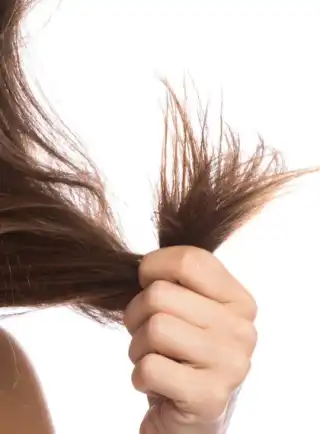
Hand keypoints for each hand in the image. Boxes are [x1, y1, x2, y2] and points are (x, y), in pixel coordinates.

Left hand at [123, 246, 257, 433]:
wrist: (191, 412)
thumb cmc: (182, 350)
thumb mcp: (188, 307)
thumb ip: (177, 279)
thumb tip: (144, 265)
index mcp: (239, 300)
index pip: (189, 259)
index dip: (153, 267)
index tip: (147, 285)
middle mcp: (241, 329)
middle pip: (160, 294)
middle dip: (137, 313)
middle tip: (147, 332)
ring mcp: (230, 364)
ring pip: (154, 328)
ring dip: (138, 346)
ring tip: (154, 357)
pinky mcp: (209, 397)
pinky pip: (150, 368)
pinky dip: (140, 376)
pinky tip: (157, 383)